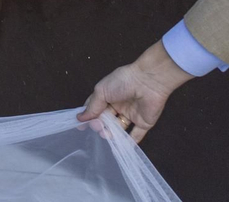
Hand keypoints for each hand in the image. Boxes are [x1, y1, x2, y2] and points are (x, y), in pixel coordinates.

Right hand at [78, 41, 193, 142]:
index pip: (95, 108)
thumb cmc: (123, 81)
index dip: (87, 117)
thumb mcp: (102, 91)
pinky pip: (136, 135)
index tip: (80, 126)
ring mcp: (131, 115)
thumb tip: (80, 118)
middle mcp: (119, 106)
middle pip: (106, 120)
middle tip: (98, 126)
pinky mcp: (143, 123)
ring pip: (119, 129)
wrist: (148, 81)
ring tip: (107, 134)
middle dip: (100, 125)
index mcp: (108, 96)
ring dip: (111, 134)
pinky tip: (121, 147)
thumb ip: (92, 106)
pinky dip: (129, 142)